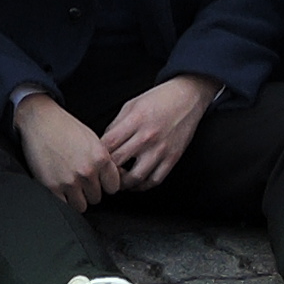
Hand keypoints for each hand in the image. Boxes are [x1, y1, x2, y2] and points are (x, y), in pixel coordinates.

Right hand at [15, 91, 119, 210]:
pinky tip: (60, 186)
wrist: (40, 121)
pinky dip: (63, 199)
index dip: (105, 185)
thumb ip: (104, 161)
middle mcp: (87, 170)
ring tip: (70, 183)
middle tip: (79, 179)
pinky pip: (65, 206)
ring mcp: (70, 181)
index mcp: (100, 157)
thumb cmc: (65, 128)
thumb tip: (112, 179)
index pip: (113, 187)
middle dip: (89, 191)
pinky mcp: (53, 187)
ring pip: (82, 206)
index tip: (99, 181)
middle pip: (97, 198)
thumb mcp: (93, 140)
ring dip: (77, 198)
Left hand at [99, 75, 217, 190]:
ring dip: (123, 183)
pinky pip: (155, 180)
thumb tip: (104, 145)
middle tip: (103, 171)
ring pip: (136, 178)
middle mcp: (147, 137)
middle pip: (118, 162)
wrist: (187, 98)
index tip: (95, 158)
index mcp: (135, 120)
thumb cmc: (159, 99)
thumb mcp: (132, 105)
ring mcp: (161, 149)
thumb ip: (117, 125)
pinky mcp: (172, 158)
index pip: (108, 144)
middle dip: (107, 170)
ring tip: (119, 180)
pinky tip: (136, 182)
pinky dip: (143, 186)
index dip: (98, 154)